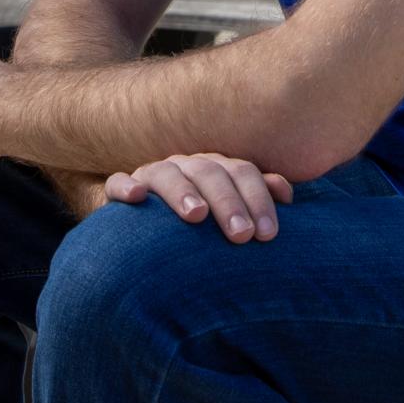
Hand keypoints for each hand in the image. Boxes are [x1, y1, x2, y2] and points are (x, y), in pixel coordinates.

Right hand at [103, 153, 293, 241]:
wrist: (149, 233)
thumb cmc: (203, 227)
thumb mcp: (231, 210)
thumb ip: (256, 197)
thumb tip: (286, 193)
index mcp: (216, 168)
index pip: (241, 173)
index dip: (257, 199)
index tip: (268, 234)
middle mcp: (186, 166)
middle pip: (210, 172)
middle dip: (229, 202)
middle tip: (242, 236)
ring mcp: (152, 175)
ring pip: (168, 174)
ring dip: (183, 192)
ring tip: (197, 215)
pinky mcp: (121, 191)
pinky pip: (118, 183)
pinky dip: (125, 186)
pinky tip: (136, 197)